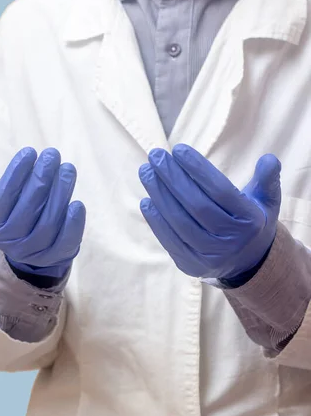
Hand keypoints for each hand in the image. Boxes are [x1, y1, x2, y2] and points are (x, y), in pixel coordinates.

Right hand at [0, 147, 85, 277]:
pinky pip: (66, 241)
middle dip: (42, 178)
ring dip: (61, 193)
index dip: (17, 172)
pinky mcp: (56, 257)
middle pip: (29, 208)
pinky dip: (73, 223)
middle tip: (52, 155)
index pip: (5, 196)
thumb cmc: (11, 214)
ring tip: (67, 169)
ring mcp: (34, 253)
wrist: (32, 249)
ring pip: (49, 222)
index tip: (29, 152)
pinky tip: (77, 203)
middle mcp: (11, 244)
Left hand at [139, 144, 280, 279]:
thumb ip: (267, 180)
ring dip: (159, 195)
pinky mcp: (191, 266)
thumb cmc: (251, 221)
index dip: (198, 169)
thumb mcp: (266, 201)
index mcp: (249, 221)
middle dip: (172, 178)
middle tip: (155, 155)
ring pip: (180, 223)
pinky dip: (156, 221)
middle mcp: (230, 241)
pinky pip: (170, 241)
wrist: (248, 262)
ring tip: (146, 172)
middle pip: (196, 206)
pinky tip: (147, 201)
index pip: (220, 191)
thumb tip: (269, 160)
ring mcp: (210, 256)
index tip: (178, 149)